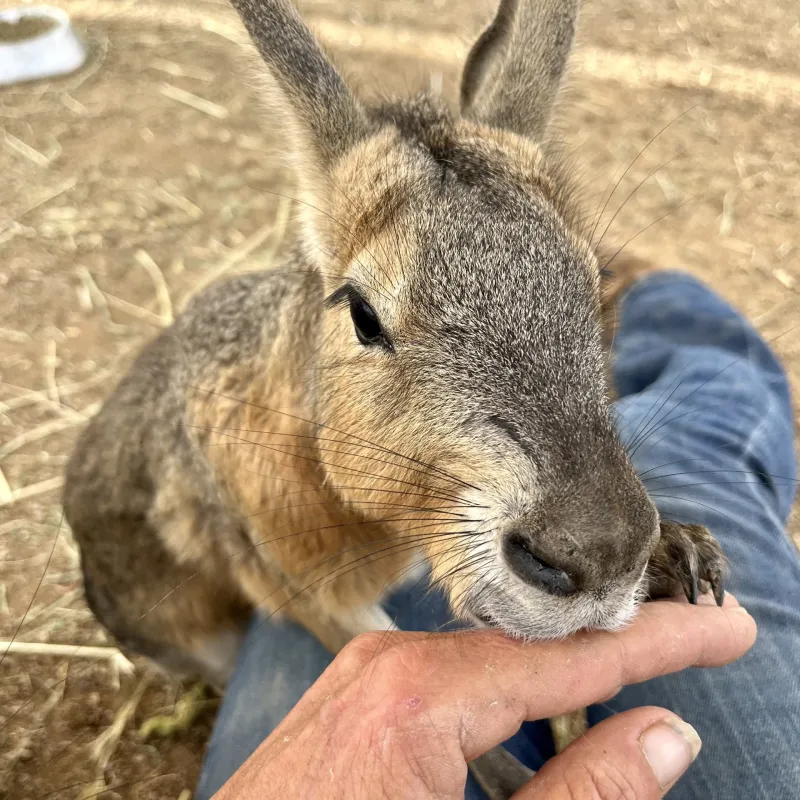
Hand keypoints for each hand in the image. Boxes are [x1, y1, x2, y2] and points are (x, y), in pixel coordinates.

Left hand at [215, 597, 754, 798]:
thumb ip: (584, 796)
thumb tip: (665, 736)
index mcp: (419, 697)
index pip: (570, 655)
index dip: (660, 640)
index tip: (725, 627)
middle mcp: (388, 665)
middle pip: (531, 646)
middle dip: (612, 648)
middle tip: (693, 640)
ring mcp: (362, 676)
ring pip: (489, 662)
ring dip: (558, 678)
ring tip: (626, 678)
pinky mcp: (351, 697)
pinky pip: (447, 681)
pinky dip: (502, 698)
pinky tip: (532, 720)